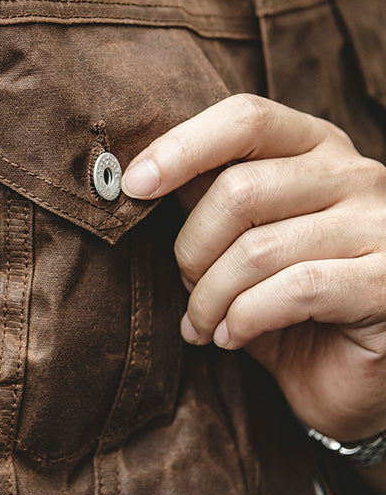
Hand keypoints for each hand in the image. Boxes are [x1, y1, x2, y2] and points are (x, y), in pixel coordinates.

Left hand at [121, 93, 385, 442]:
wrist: (351, 377)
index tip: (134, 185)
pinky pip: (294, 289)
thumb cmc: (285, 305)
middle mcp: (359, 175)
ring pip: (258, 248)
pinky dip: (245, 319)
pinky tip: (231, 337)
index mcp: (318, 148)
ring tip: (201, 324)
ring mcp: (382, 226)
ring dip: (210, 298)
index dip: (181, 147)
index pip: (246, 117)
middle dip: (191, 250)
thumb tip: (139, 174)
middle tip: (186, 287)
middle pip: (239, 190)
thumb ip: (205, 200)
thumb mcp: (238, 241)